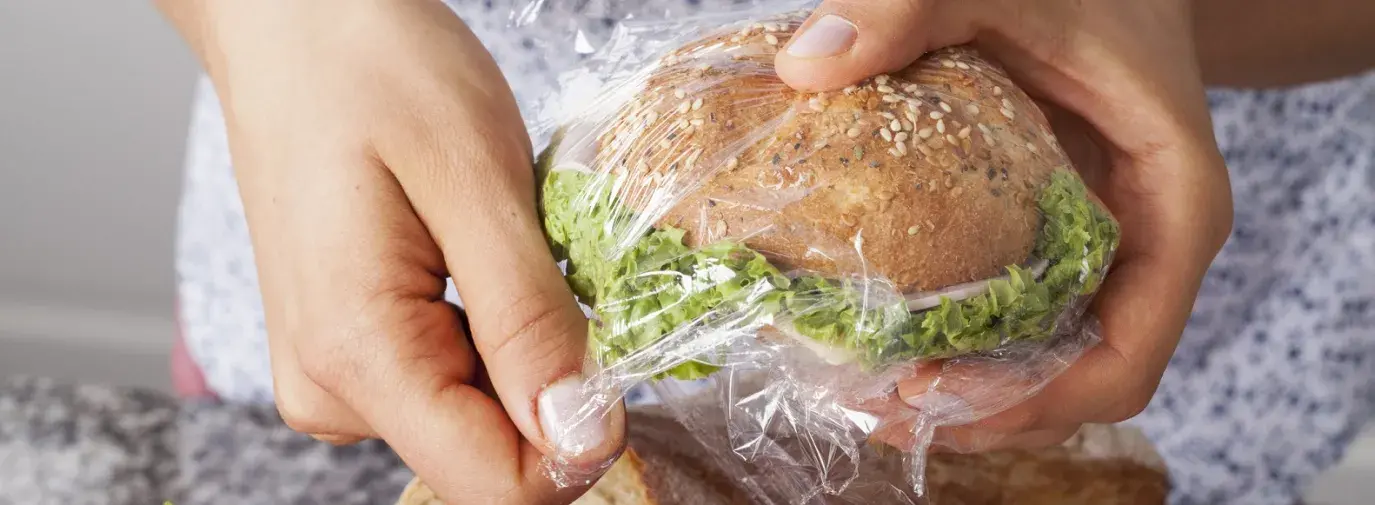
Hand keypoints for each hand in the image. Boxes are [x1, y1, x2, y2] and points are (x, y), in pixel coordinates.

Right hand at [165, 0, 623, 501]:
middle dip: (551, 381)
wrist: (294, 29)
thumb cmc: (374, 73)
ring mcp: (335, 378)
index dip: (580, 440)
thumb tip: (580, 437)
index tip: (611, 358)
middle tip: (544, 267)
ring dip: (523, 350)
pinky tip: (475, 260)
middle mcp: (332, 392)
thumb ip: (527, 320)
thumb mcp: (476, 179)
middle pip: (490, 456)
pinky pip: (452, 385)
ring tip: (496, 247)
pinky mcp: (351, 357)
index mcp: (356, 356)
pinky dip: (492, 336)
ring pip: (479, 421)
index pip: (494, 485)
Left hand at [775, 0, 1232, 450]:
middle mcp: (1143, 249)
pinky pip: (1014, 319)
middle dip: (981, 411)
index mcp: (1171, 207)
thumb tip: (808, 67)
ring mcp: (1098, 253)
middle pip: (1076, 381)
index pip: (1127, 355)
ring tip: (867, 394)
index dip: (1035, 400)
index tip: (934, 392)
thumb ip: (912, 7)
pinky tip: (881, 343)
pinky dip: (956, 345)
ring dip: (962, 393)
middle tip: (876, 407)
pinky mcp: (1053, 242)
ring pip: (1043, 364)